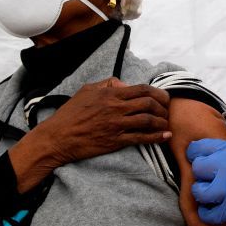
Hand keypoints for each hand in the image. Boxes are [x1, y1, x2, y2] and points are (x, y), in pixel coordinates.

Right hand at [11, 78, 169, 191]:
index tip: (164, 98)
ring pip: (148, 120)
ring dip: (162, 122)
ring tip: (167, 124)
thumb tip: (124, 84)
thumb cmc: (70, 114)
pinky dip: (156, 137)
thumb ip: (107, 84)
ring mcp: (116, 125)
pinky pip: (141, 138)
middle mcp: (116, 108)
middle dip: (164, 107)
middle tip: (168, 111)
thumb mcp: (86, 90)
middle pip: (149, 104)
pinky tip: (165, 137)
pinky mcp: (115, 141)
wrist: (58, 137)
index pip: (142, 89)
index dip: (158, 93)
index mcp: (110, 94)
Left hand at [187, 138, 225, 223]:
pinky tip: (211, 211)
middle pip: (196, 169)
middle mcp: (225, 167)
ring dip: (202, 194)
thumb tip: (213, 146)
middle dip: (200, 174)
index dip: (195, 155)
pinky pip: (208, 214)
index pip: (197, 148)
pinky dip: (207, 214)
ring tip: (209, 195)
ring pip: (198, 191)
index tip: (198, 160)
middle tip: (207, 179)